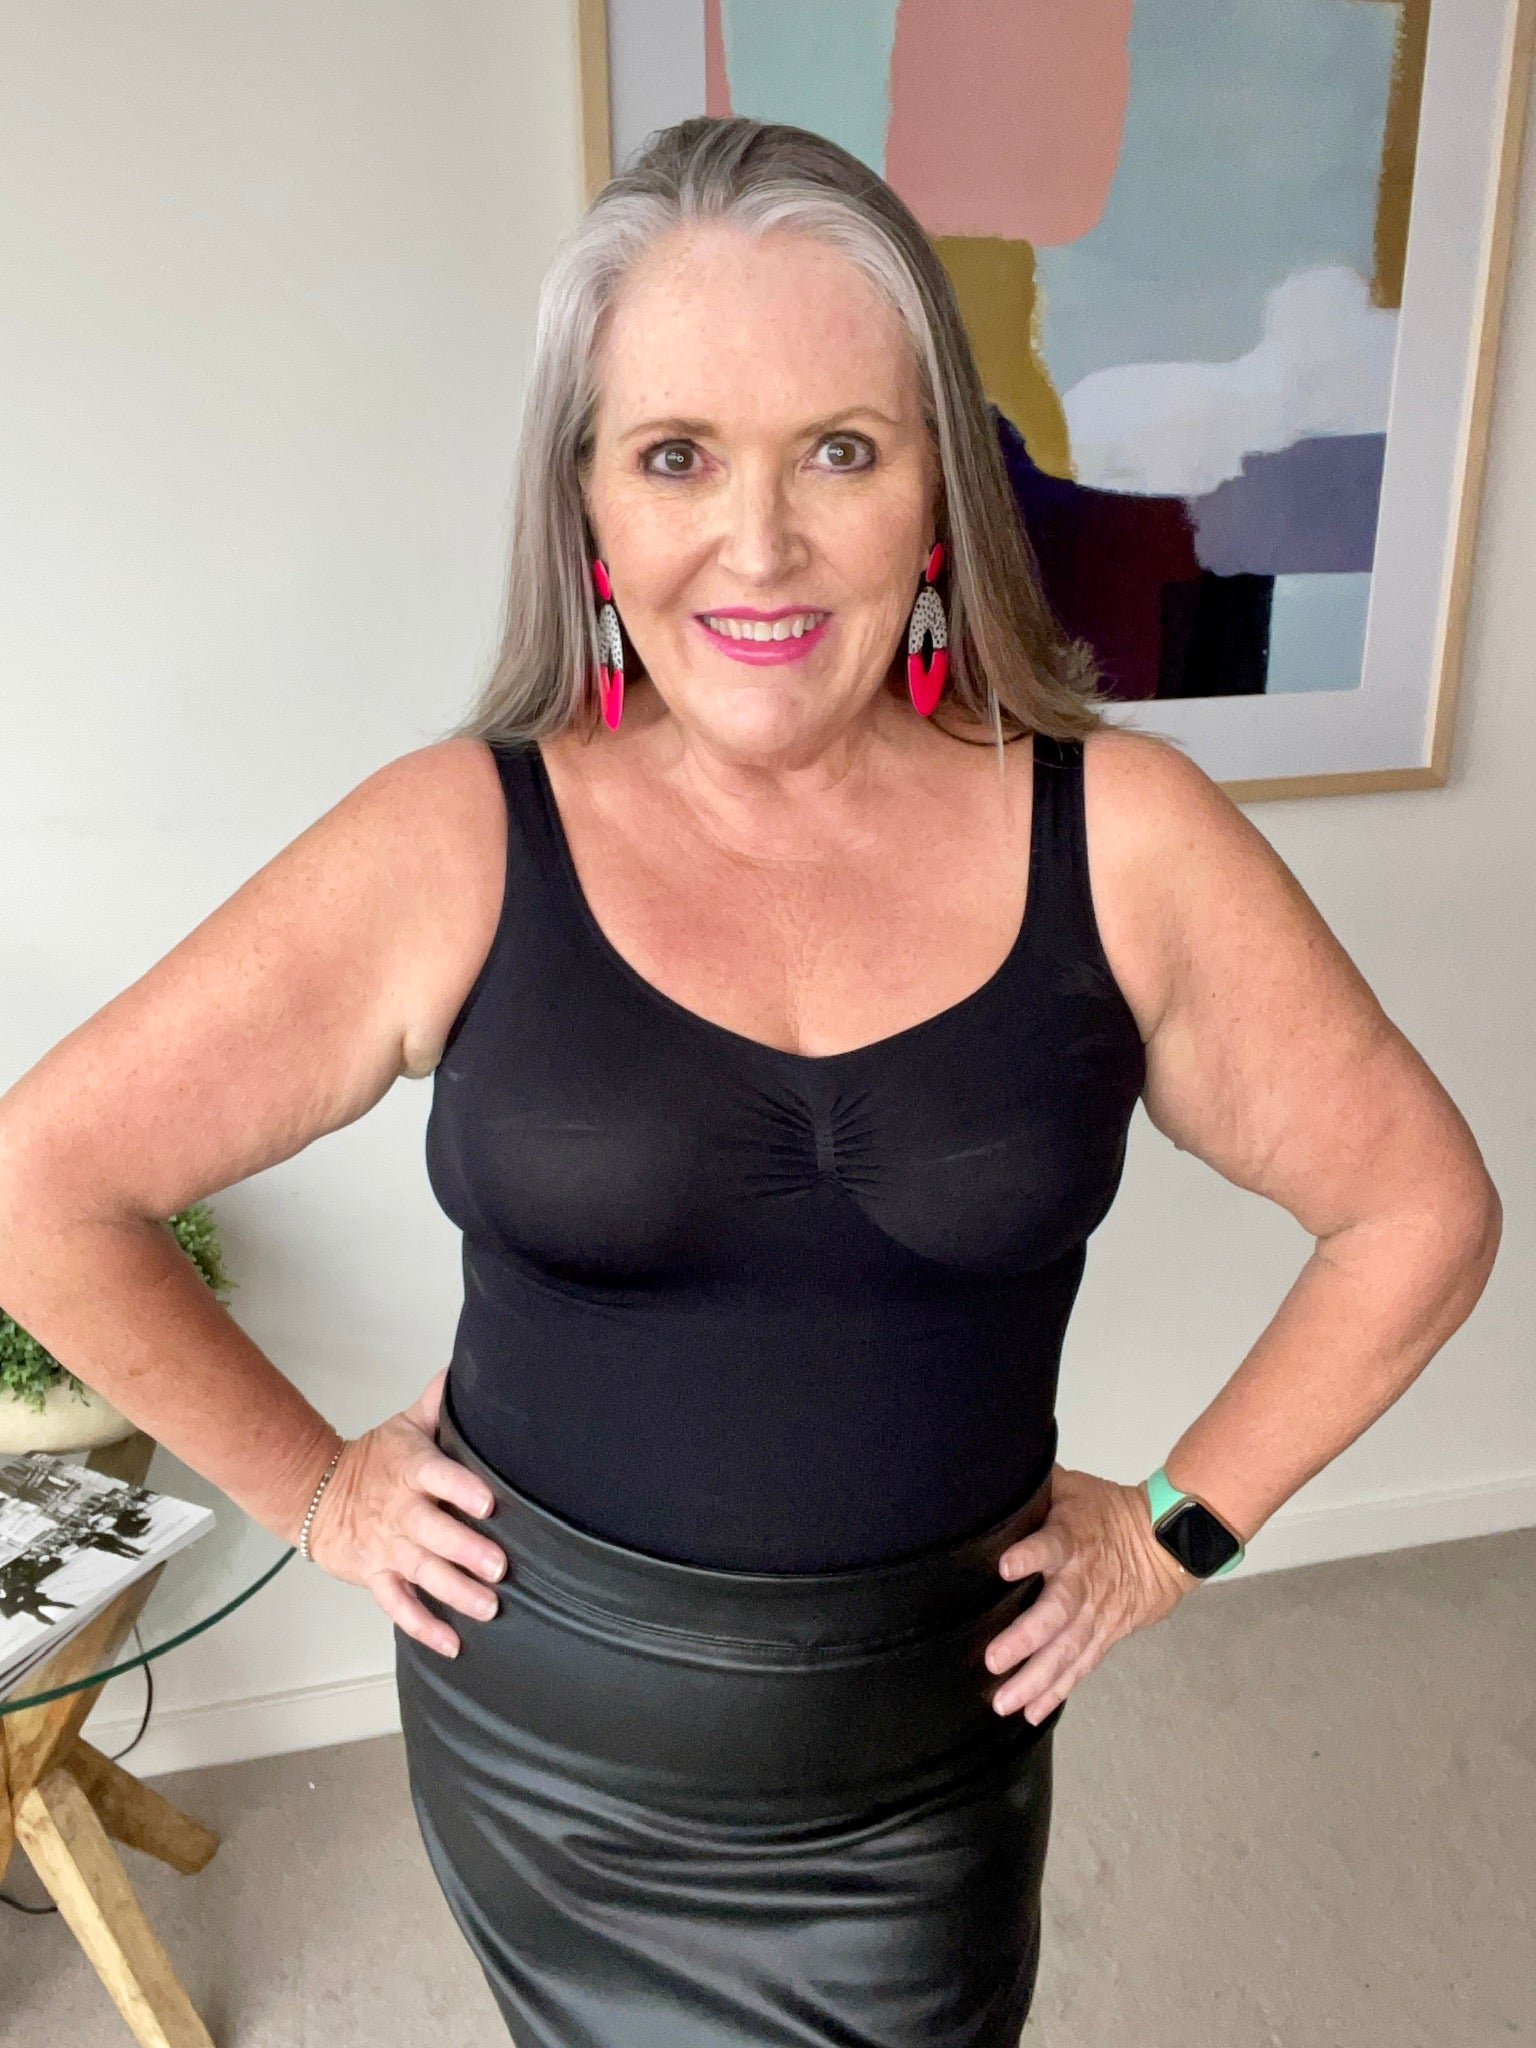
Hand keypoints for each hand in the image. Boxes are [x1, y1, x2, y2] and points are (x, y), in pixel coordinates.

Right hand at [305, 1365, 508, 1658]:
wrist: (316, 1493)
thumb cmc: (373, 1460)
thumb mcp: (405, 1425)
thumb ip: (438, 1402)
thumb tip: (466, 1366)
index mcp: (411, 1471)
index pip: (437, 1477)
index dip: (462, 1489)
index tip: (489, 1503)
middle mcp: (401, 1512)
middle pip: (435, 1534)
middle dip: (467, 1551)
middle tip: (500, 1566)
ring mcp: (388, 1548)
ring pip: (423, 1574)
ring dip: (455, 1592)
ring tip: (489, 1606)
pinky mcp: (376, 1576)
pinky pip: (399, 1606)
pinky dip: (424, 1626)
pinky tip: (453, 1643)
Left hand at [983, 1464, 1195, 1723]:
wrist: (1165, 1542)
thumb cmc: (1106, 1512)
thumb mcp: (1071, 1488)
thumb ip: (1036, 1486)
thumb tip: (993, 1469)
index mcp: (1071, 1539)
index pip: (1050, 1545)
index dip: (1029, 1554)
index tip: (1004, 1565)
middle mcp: (1082, 1580)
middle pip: (1056, 1612)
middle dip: (1025, 1639)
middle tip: (994, 1659)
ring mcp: (1095, 1612)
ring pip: (1066, 1650)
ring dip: (1035, 1678)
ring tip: (1004, 1701)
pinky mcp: (1104, 1634)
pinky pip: (1079, 1666)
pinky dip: (1056, 1690)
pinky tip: (1030, 1711)